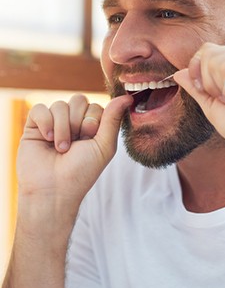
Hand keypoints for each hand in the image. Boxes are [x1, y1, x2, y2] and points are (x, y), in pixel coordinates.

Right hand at [17, 93, 131, 222]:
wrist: (53, 190)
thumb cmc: (82, 172)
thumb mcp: (104, 146)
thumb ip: (113, 119)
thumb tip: (127, 98)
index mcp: (92, 127)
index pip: (95, 105)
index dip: (93, 120)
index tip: (89, 139)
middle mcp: (73, 123)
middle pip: (78, 100)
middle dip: (78, 122)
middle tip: (75, 144)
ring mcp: (53, 123)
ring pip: (59, 105)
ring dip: (62, 128)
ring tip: (60, 148)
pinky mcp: (34, 126)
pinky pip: (39, 108)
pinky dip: (45, 123)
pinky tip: (47, 139)